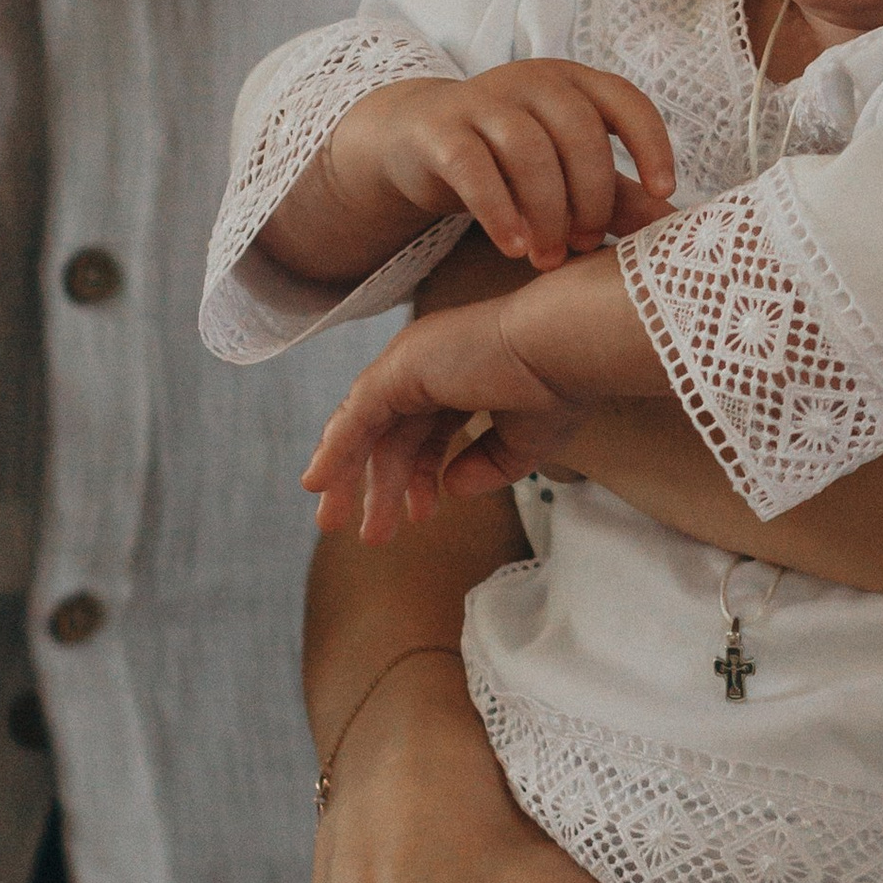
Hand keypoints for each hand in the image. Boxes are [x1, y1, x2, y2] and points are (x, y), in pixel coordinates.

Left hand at [304, 290, 582, 542]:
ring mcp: (410, 363)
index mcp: (462, 375)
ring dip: (349, 478)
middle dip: (377, 485)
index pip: (425, 430)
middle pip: (389, 433)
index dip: (419, 475)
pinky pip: (356, 416)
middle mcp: (430, 365)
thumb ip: (485, 466)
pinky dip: (334, 450)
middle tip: (369, 533)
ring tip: (336, 525)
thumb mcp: (522, 442)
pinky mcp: (397, 369)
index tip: (421, 515)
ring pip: (366, 428)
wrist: (564, 349)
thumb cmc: (558, 386)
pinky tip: (318, 484)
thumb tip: (449, 489)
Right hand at [311, 60, 675, 279]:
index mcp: (572, 82)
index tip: (664, 191)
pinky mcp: (440, 129)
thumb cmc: (508, 161)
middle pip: (579, 133)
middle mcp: (531, 81)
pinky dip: (499, 211)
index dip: (651, 143)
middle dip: (591, 196)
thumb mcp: (566, 172)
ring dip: (547, 212)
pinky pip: (474, 168)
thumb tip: (676, 227)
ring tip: (548, 258)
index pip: (625, 100)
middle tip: (587, 245)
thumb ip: (618, 195)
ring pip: (529, 151)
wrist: (417, 142)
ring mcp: (482, 99)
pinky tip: (514, 247)